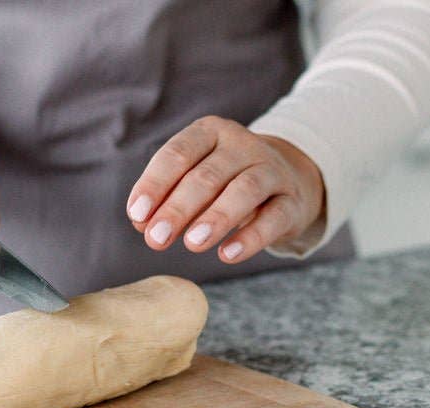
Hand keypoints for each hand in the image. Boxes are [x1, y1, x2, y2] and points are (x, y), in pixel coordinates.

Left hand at [126, 116, 323, 262]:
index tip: (137, 216)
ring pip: (244, 191)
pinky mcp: (292, 202)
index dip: (155, 184)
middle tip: (156, 239)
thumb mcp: (195, 178)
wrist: (286, 179)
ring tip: (192, 244)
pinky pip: (273, 218)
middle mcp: (242, 145)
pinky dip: (251, 237)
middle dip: (178, 208)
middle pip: (208, 176)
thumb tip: (143, 224)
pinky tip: (228, 254)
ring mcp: (272, 171)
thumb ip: (167, 197)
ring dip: (216, 218)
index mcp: (210, 132)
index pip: (178, 153)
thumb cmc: (225, 180)